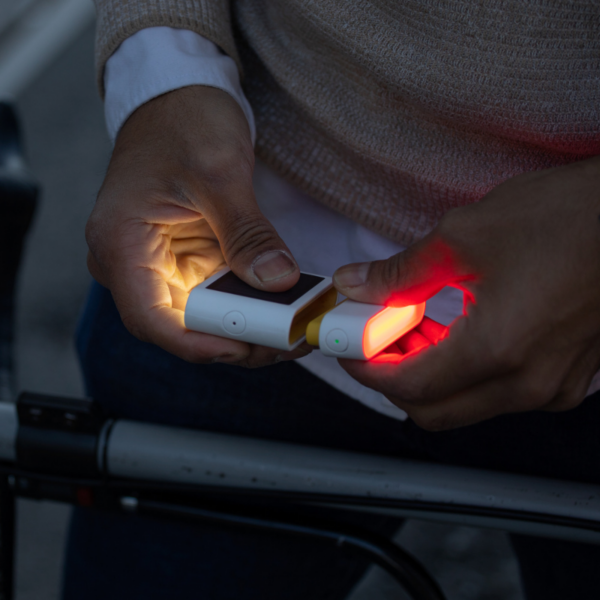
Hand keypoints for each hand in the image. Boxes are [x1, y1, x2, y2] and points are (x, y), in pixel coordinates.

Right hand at [86, 86, 308, 366]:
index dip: (197, 343)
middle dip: (233, 339)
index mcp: (120, 243)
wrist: (177, 98)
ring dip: (245, 326)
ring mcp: (160, 265)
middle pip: (179, 326)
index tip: (245, 347)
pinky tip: (280, 306)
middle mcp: (133, 264)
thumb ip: (246, 233)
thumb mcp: (218, 172)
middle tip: (284, 340)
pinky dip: (247, 305)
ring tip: (292, 327)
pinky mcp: (185, 261)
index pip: (150, 318)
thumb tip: (276, 281)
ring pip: (201, 317)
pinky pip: (215, 296)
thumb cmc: (182, 121)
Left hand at [333, 157, 599, 429]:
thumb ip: (401, 273)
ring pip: (464, 404)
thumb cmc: (570, 215)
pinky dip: (461, 371)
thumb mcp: (466, 236)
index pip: (409, 385)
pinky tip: (449, 329)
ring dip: (425, 373)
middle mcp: (529, 384)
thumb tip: (356, 286)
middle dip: (391, 377)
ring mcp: (553, 386)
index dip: (364, 367)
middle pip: (432, 410)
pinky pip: (496, 392)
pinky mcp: (566, 377)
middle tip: (370, 338)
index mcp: (500, 350)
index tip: (343, 345)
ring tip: (406, 325)